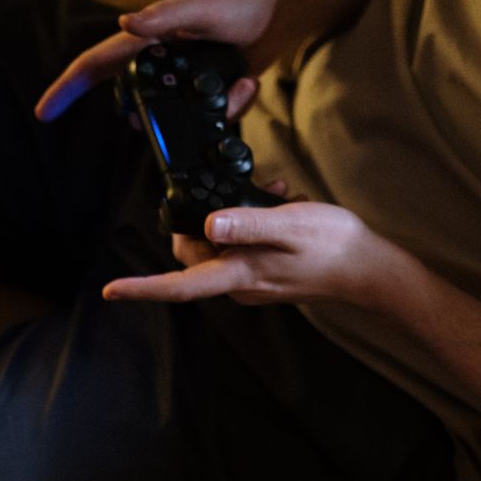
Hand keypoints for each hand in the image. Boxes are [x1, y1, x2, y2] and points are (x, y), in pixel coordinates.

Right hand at [35, 0, 284, 121]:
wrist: (275, 15)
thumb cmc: (238, 4)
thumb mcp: (201, 7)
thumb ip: (164, 16)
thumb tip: (127, 25)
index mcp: (145, 40)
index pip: (94, 65)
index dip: (67, 90)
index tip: (43, 114)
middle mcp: (156, 63)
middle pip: (129, 102)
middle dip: (147, 116)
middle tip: (175, 111)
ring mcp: (178, 83)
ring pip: (170, 119)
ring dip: (200, 117)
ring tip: (232, 86)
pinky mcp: (201, 96)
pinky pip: (205, 120)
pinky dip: (227, 111)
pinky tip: (244, 87)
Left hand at [102, 201, 379, 307]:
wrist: (369, 270)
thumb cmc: (335, 247)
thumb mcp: (291, 225)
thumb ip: (249, 222)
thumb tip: (209, 224)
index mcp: (238, 275)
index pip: (179, 287)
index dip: (142, 289)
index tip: (110, 291)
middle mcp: (238, 283)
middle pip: (191, 256)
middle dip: (195, 220)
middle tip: (223, 189)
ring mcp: (251, 279)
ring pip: (216, 246)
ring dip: (228, 215)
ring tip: (268, 193)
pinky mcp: (264, 271)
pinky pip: (239, 245)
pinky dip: (247, 221)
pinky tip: (276, 201)